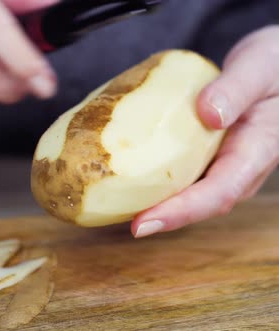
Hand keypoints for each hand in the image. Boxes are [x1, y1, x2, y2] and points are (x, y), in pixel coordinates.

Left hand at [132, 25, 278, 237]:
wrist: (277, 64)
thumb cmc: (272, 63)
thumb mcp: (259, 66)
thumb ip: (237, 89)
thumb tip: (209, 115)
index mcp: (257, 151)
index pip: (219, 194)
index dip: (180, 212)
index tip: (143, 224)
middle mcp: (239, 166)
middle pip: (197, 203)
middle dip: (158, 216)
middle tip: (114, 219)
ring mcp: (221, 162)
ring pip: (186, 191)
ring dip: (151, 201)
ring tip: (110, 204)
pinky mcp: (206, 154)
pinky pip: (179, 171)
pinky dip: (151, 175)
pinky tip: (120, 172)